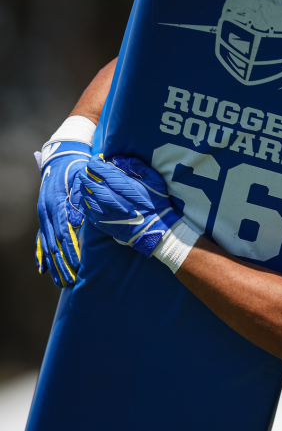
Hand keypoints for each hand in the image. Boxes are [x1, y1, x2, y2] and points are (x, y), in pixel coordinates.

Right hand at [36, 142, 90, 286]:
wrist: (62, 157)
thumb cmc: (78, 169)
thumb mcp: (83, 180)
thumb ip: (83, 199)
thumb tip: (79, 222)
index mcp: (56, 203)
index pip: (63, 233)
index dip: (70, 250)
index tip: (77, 265)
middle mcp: (46, 211)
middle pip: (53, 243)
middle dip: (62, 263)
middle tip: (70, 281)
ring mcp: (43, 214)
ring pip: (46, 244)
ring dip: (54, 263)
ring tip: (61, 281)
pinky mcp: (44, 216)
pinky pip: (41, 239)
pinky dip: (41, 255)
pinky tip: (43, 268)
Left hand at [79, 154, 180, 256]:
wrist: (153, 230)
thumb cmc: (156, 204)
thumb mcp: (155, 181)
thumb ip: (137, 166)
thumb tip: (120, 159)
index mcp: (119, 184)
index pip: (96, 167)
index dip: (95, 161)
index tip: (99, 159)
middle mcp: (106, 196)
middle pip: (86, 178)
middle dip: (88, 172)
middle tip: (93, 170)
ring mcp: (100, 209)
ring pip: (84, 191)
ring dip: (86, 185)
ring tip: (92, 182)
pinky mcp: (98, 220)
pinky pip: (85, 205)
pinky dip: (87, 198)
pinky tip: (94, 197)